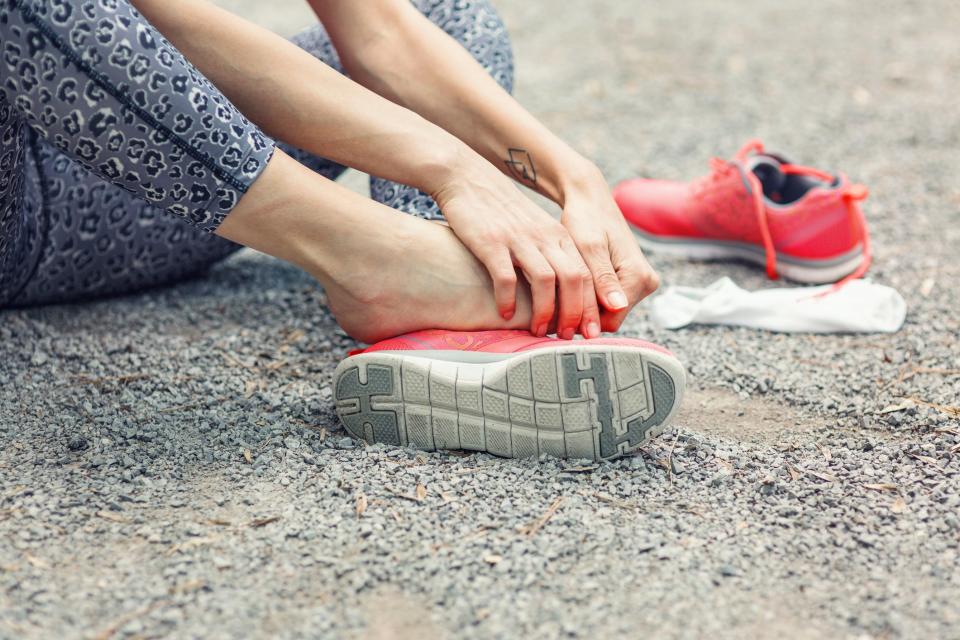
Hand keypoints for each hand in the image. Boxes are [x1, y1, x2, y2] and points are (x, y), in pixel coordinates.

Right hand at [431, 156, 600, 338]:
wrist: (469, 178)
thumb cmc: (501, 213)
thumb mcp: (535, 230)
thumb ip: (551, 256)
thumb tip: (563, 296)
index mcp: (559, 237)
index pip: (587, 275)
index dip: (591, 307)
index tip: (589, 332)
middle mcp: (544, 237)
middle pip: (574, 280)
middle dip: (574, 314)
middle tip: (566, 337)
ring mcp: (519, 239)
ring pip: (546, 281)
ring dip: (544, 311)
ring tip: (537, 330)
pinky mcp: (491, 242)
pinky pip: (506, 276)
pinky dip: (508, 299)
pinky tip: (504, 314)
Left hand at [559, 165, 659, 331]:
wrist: (589, 200)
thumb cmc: (585, 218)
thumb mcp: (589, 248)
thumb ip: (602, 279)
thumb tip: (618, 306)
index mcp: (640, 277)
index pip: (611, 320)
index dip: (583, 319)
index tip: (556, 313)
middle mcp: (646, 283)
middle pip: (609, 319)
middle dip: (582, 313)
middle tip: (553, 302)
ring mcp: (638, 283)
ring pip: (606, 312)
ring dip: (583, 305)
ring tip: (559, 290)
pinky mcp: (628, 281)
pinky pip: (605, 301)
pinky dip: (587, 297)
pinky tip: (569, 285)